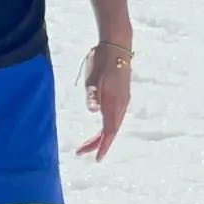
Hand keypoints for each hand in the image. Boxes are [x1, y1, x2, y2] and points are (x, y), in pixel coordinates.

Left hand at [76, 42, 131, 161]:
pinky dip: (106, 126)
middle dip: (97, 143)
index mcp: (115, 101)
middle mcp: (121, 104)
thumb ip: (93, 93)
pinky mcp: (121, 95)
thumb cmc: (103, 60)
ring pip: (113, 124)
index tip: (95, 158)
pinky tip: (100, 129)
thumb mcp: (94, 75)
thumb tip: (92, 110)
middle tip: (81, 152)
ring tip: (88, 145)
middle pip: (111, 130)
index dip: (102, 145)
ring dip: (102, 136)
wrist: (117, 45)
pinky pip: (114, 117)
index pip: (109, 130)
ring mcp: (122, 100)